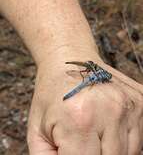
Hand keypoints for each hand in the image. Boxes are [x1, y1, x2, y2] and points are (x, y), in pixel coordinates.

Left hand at [27, 62, 142, 154]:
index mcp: (80, 121)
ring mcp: (129, 105)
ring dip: (111, 151)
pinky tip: (109, 127)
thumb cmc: (52, 92)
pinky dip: (124, 139)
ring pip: (130, 153)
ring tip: (95, 135)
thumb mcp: (38, 130)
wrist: (69, 61)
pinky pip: (139, 136)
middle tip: (83, 143)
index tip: (74, 152)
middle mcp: (110, 111)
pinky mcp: (140, 100)